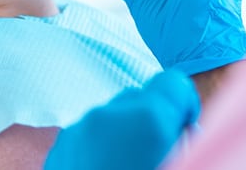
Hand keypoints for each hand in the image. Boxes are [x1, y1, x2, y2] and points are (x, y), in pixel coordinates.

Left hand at [44, 69, 199, 169]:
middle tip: (156, 153)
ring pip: (115, 115)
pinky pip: (90, 131)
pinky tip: (105, 169)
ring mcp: (80, 128)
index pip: (174, 83)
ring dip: (126, 134)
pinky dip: (102, 146)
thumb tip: (184, 129)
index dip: (184, 106)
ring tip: (128, 164)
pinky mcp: (60, 144)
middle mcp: (110, 115)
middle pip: (141, 98)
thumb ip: (184, 138)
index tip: (185, 131)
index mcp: (147, 120)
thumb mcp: (180, 159)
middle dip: (153, 121)